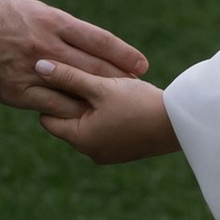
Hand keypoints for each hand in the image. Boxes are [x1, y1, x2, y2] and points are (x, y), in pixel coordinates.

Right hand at [0, 0, 146, 114]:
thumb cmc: (6, 19)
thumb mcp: (38, 12)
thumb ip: (66, 29)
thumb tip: (98, 45)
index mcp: (53, 22)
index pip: (99, 40)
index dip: (124, 54)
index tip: (142, 65)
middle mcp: (45, 46)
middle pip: (93, 67)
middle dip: (119, 79)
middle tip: (137, 88)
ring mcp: (32, 71)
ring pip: (76, 90)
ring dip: (99, 98)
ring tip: (117, 104)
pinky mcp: (18, 92)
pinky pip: (53, 107)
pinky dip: (72, 110)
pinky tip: (86, 115)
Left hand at [35, 65, 177, 164]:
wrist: (181, 124)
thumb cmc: (140, 103)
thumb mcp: (101, 86)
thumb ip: (69, 75)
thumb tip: (38, 66)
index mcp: (80, 139)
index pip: (47, 116)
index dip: (54, 94)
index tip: (66, 77)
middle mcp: (90, 151)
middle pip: (67, 120)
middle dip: (73, 99)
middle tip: (84, 78)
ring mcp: (108, 153)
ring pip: (88, 124)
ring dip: (92, 106)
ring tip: (106, 87)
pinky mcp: (124, 150)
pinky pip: (105, 130)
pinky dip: (107, 115)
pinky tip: (121, 99)